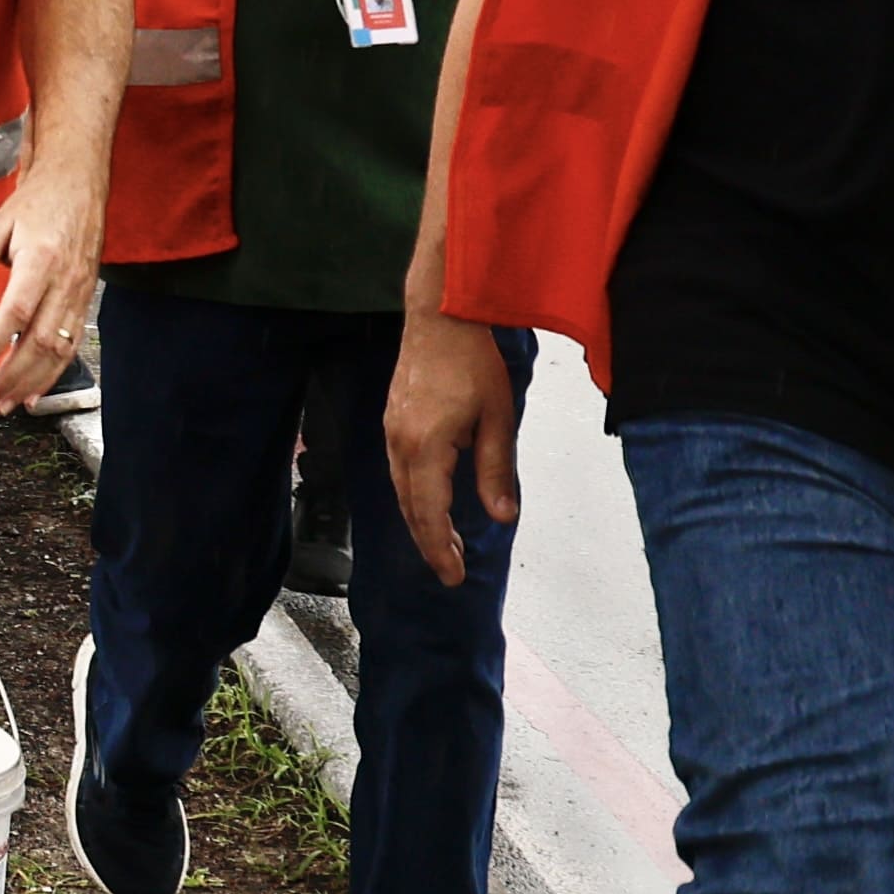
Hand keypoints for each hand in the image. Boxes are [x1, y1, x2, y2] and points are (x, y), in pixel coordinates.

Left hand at [0, 160, 102, 416]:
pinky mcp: (85, 301)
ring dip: (32, 381)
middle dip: (13, 375)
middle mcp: (64, 281)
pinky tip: (34, 392)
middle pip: (39, 340)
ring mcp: (79, 294)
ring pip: (58, 349)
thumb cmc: (39, 201)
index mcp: (41, 259)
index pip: (17, 310)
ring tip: (5, 403)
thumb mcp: (1, 220)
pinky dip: (53, 373)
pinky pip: (71, 345)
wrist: (80, 183)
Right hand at [385, 311, 524, 589]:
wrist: (440, 317)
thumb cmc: (473, 361)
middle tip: (452, 571)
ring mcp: (391, 433)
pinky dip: (413, 498)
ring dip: (422, 523)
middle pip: (411, 509)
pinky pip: (398, 473)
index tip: (454, 576)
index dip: (441, 549)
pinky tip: (430, 504)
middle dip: (431, 544)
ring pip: (401, 493)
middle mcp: (401, 444)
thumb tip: (502, 517)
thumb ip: (496, 471)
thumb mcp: (497, 418)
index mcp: (427, 446)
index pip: (430, 513)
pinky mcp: (392, 423)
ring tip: (447, 544)